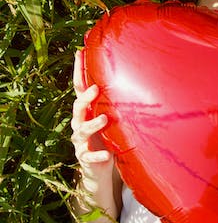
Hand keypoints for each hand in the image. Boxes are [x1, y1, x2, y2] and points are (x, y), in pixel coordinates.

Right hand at [71, 50, 113, 191]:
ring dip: (92, 124)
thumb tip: (136, 76)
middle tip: (96, 89)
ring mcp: (80, 142)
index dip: (77, 72)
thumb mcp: (110, 118)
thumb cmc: (107, 138)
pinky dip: (98, 155)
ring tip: (104, 119)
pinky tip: (107, 155)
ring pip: (81, 131)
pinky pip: (89, 156)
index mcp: (85, 112)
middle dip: (85, 98)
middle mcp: (79, 124)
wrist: (99, 169)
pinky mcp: (85, 158)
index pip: (79, 89)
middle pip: (77, 107)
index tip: (79, 53)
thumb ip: (114, 102)